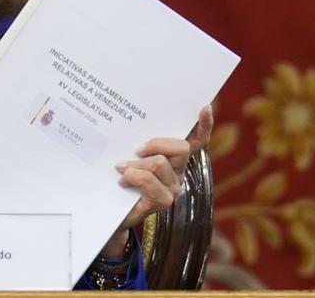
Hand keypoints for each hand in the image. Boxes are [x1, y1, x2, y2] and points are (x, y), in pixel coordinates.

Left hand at [101, 105, 213, 257]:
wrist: (109, 208)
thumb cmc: (120, 176)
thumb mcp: (129, 154)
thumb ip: (137, 140)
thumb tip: (133, 120)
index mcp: (174, 158)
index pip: (197, 141)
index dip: (204, 125)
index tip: (204, 107)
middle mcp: (178, 172)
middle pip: (181, 148)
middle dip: (156, 144)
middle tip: (136, 149)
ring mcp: (172, 188)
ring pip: (159, 163)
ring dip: (135, 164)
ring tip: (121, 168)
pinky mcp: (162, 201)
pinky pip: (148, 180)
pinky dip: (132, 176)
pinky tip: (122, 181)